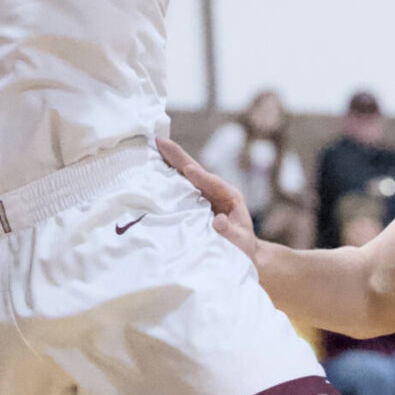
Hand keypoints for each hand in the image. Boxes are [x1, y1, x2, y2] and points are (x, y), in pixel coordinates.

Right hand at [157, 137, 258, 261]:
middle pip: (194, 171)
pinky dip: (167, 176)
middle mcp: (215, 191)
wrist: (240, 253)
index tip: (190, 170)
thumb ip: (230, 232)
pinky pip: (179, 187)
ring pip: (184, 175)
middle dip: (178, 157)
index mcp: (229, 197)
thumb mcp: (240, 242)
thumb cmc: (241, 248)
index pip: (213, 184)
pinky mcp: (193, 202)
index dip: (201, 177)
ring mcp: (203, 194)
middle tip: (160, 141)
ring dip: (170, 162)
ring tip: (154, 147)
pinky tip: (153, 169)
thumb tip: (218, 221)